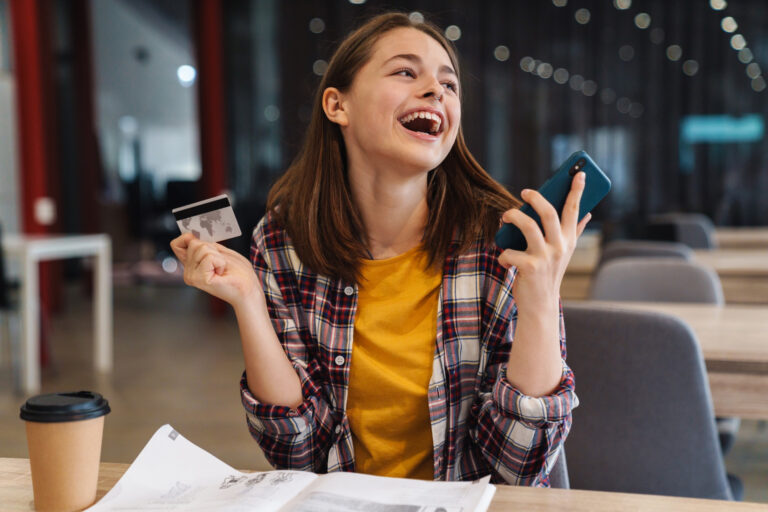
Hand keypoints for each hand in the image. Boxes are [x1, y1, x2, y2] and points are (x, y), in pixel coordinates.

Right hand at [170, 233, 263, 308]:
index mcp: (192, 265)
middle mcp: (188, 272)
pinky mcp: (199, 279)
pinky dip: (220, 261)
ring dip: (218, 256)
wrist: (249, 289)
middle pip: (194, 243)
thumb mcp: (220, 252)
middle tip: (221, 264)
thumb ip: (204, 244)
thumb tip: (190, 236)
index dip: (188, 239)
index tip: (208, 248)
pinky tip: (222, 273)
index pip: (176, 244)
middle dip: (213, 249)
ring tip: (222, 269)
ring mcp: (191, 276)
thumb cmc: (238, 273)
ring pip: (202, 248)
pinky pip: (209, 257)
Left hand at [498, 172, 590, 312]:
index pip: (574, 210)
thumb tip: (587, 214)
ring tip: (505, 216)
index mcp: (568, 240)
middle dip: (536, 198)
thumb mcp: (563, 253)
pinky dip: (503, 254)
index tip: (580, 173)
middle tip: (525, 192)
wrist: (540, 305)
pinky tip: (504, 259)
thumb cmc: (548, 274)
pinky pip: (510, 251)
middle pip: (549, 213)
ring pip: (528, 226)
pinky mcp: (529, 267)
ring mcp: (545, 257)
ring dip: (513, 216)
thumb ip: (573, 233)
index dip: (577, 191)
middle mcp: (559, 247)